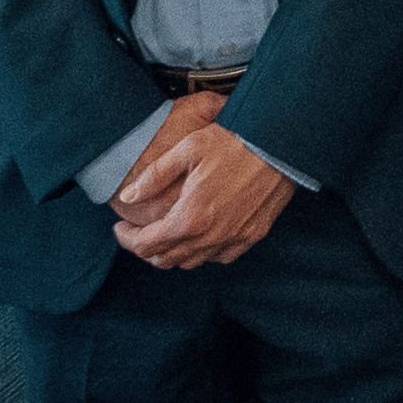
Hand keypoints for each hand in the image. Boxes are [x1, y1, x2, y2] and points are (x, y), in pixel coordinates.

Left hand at [114, 111, 291, 267]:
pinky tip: (200, 233)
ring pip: (191, 262)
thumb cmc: (235, 140)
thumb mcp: (188, 148)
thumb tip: (127, 195)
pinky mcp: (253, 235)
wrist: (280, 142)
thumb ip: (154, 176)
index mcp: (190, 216)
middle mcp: (211, 236)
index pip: (145, 244)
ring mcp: (233, 239)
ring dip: (173, 251)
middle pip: (165, 258)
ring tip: (166, 232)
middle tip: (138, 230)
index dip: (126, 238)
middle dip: (145, 246)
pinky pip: (220, 257)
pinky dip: (203, 252)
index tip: (121, 227)